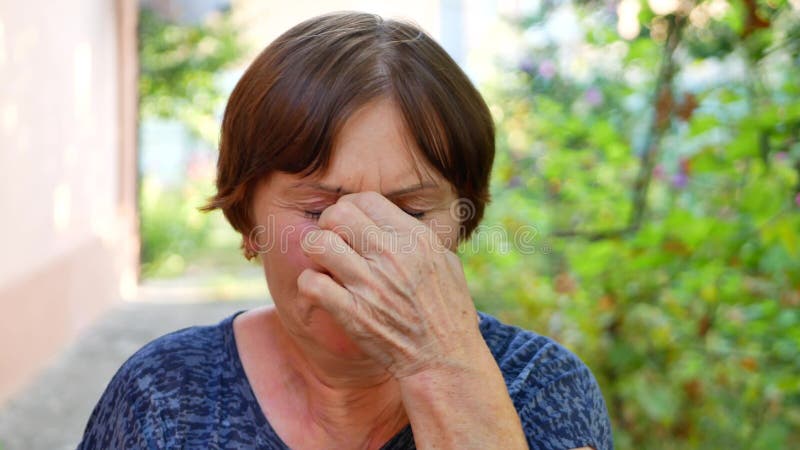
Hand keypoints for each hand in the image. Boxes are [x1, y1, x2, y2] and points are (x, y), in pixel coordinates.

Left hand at [297, 191, 481, 378]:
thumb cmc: (446, 311)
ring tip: (326, 266)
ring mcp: (370, 284)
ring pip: (317, 244)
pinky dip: (310, 285)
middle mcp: (391, 256)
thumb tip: (390, 218)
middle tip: (333, 243)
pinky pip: (310, 283)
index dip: (351, 209)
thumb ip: (416, 236)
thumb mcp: (445, 262)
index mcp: (414, 238)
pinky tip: (322, 292)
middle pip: (337, 214)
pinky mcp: (352, 313)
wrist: (444, 359)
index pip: (365, 200)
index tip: (350, 227)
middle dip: (328, 226)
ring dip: (316, 253)